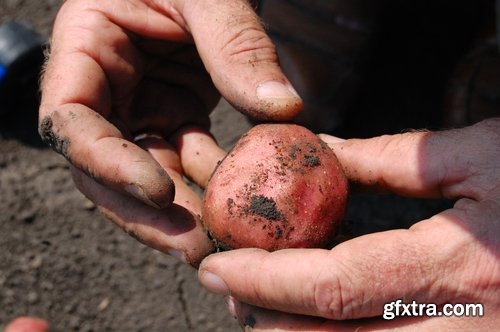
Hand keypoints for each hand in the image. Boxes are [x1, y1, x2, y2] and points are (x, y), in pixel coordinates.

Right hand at [39, 0, 301, 264]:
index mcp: (85, 52)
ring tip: (222, 237)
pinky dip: (209, 182)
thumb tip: (283, 111)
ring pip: (148, 175)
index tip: (159, 193)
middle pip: (106, 169)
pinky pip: (185, 161)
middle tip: (196, 246)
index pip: (73, 122)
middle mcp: (104, 91)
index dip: (108, 164)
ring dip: (183, 210)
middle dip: (148, 212)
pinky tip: (238, 198)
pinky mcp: (171, 118)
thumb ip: (238, 45)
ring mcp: (138, 109)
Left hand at [198, 118, 499, 329]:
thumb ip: (390, 159)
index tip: (216, 266)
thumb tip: (324, 152)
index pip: (332, 287)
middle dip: (268, 323)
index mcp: (461, 271)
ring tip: (265, 305)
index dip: (264, 279)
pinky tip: (326, 318)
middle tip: (233, 288)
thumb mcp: (477, 157)